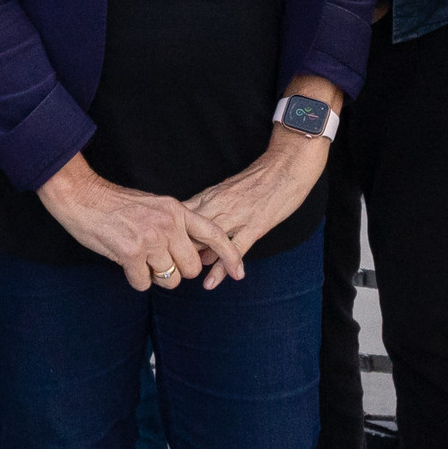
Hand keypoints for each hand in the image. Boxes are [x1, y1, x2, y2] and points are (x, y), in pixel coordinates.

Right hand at [36, 154, 244, 292]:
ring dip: (155, 277)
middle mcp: (168, 224)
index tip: (240, 273)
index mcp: (177, 210)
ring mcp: (151, 239)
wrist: (81, 196)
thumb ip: (173, 226)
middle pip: (192, 268)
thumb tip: (187, 253)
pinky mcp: (131, 253)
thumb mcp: (153, 206)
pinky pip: (144, 283)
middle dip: (178, 273)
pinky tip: (125, 262)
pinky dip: (135, 279)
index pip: (214, 234)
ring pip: (170, 280)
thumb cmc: (114, 204)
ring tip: (139, 260)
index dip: (230, 255)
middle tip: (159, 263)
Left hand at [183, 128, 333, 273]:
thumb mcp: (229, 190)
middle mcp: (219, 205)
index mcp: (211, 195)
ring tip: (183, 276)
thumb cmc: (259, 178)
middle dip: (176, 249)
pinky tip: (211, 282)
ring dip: (194, 259)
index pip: (182, 216)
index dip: (169, 233)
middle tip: (168, 267)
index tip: (160, 248)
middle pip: (190, 229)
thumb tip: (198, 243)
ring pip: (207, 240)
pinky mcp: (255, 225)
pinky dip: (221, 268)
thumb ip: (212, 213)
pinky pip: (234, 249)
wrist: (287, 166)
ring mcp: (237, 216)